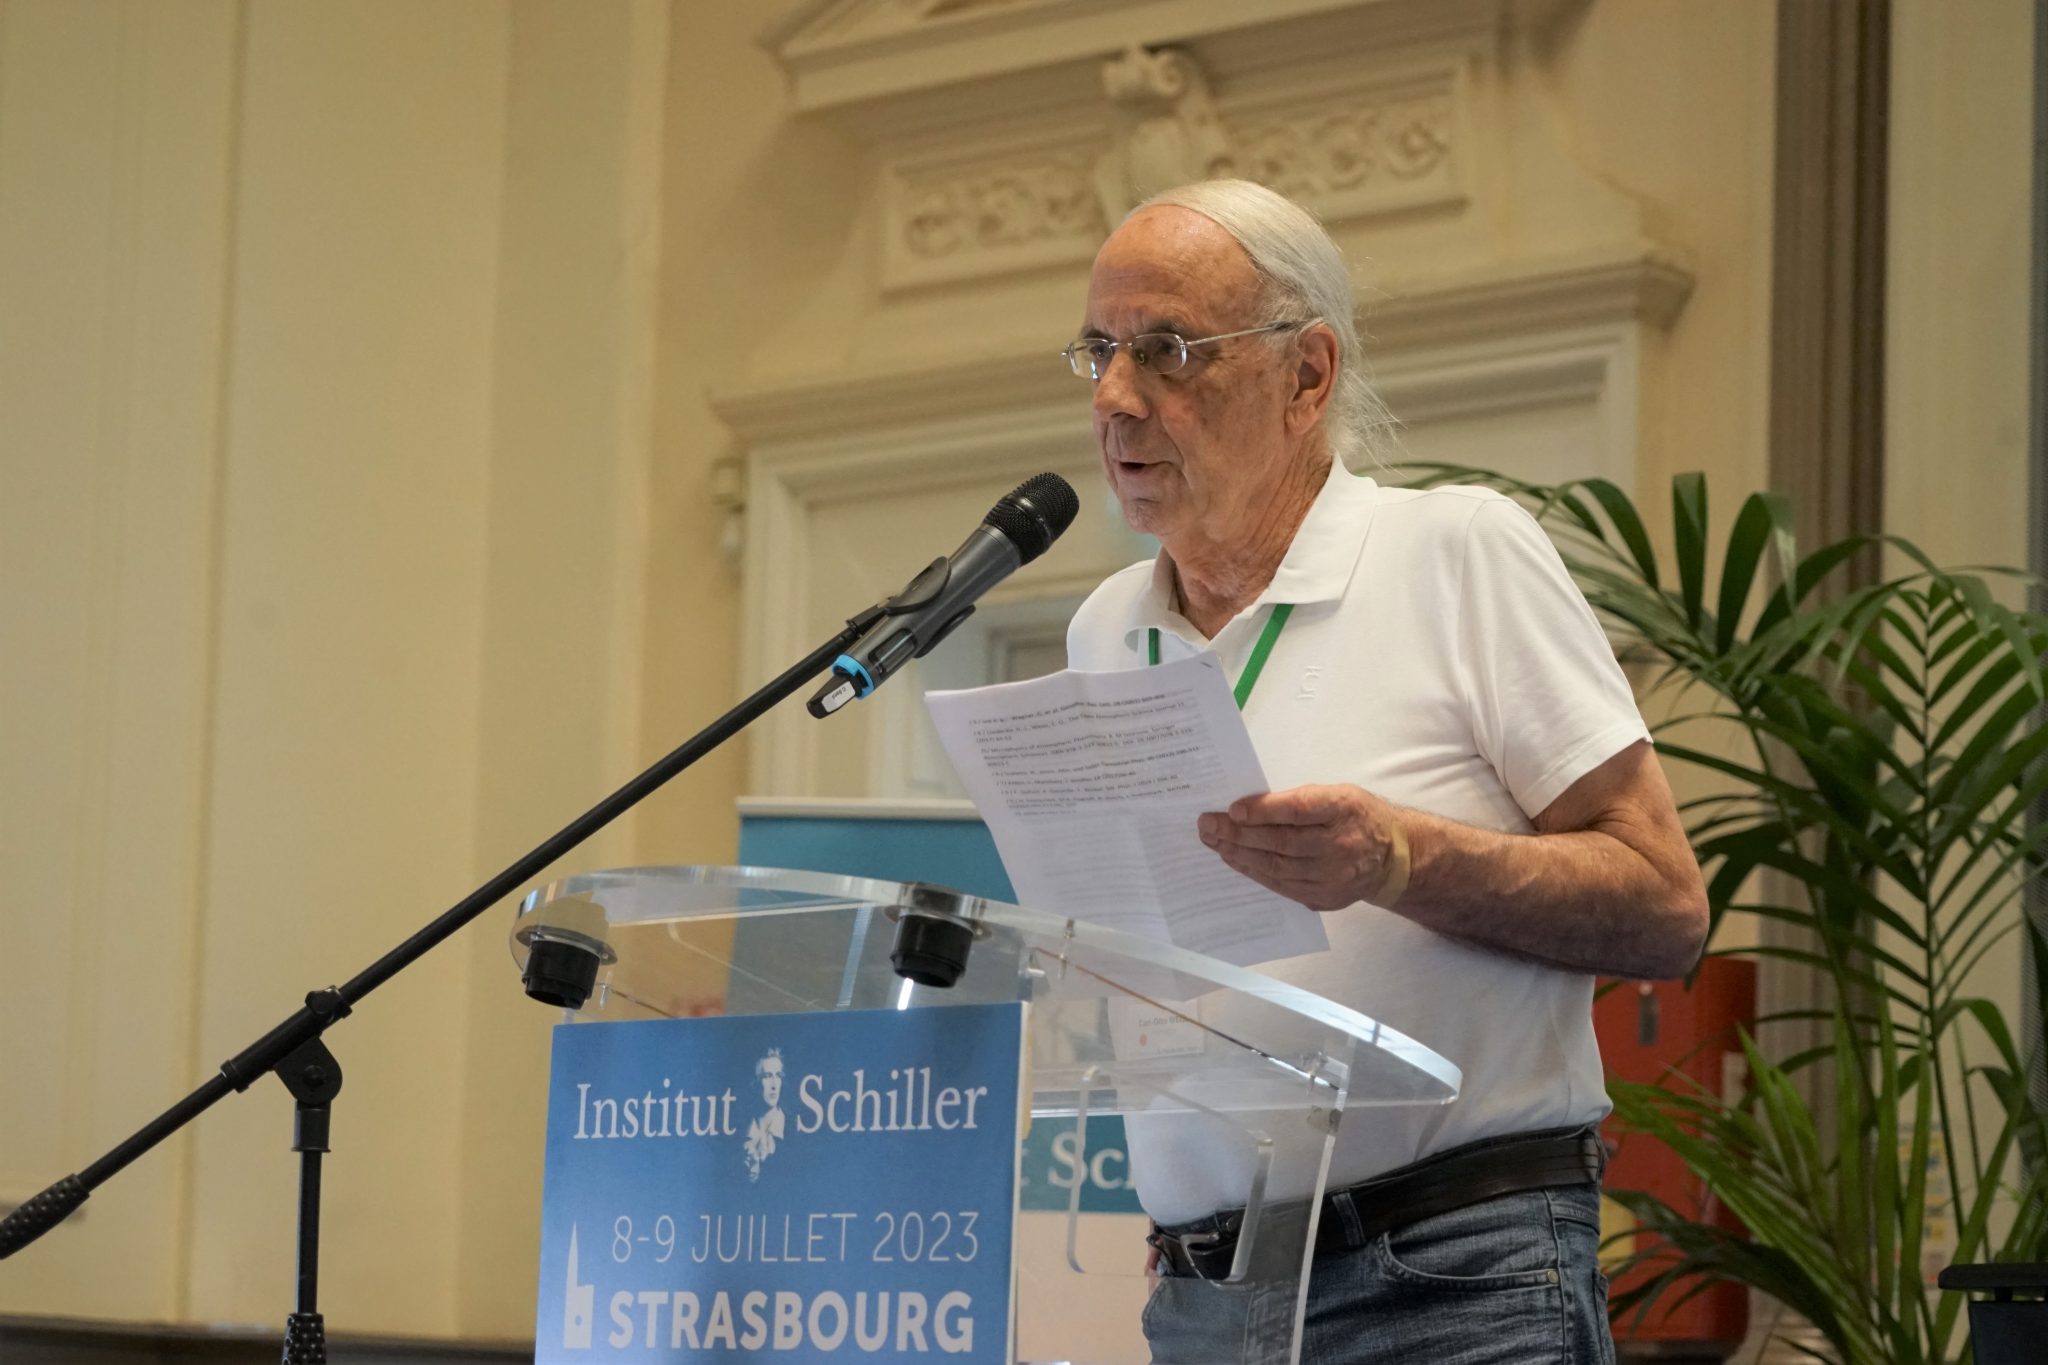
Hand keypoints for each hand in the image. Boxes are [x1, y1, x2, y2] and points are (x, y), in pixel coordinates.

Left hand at [1197, 784, 1408, 911]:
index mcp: (1345, 809)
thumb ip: (1300, 799)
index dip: (1263, 810)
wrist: (1394, 857)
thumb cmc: (1358, 816)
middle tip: (1207, 825)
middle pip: (1281, 842)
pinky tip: (1235, 860)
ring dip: (1239, 854)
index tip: (1232, 810)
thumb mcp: (1338, 794)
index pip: (1299, 810)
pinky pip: (1281, 886)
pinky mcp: (1324, 898)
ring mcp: (1333, 877)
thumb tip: (1248, 808)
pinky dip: (1254, 872)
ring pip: (1276, 867)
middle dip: (1238, 834)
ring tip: (1214, 842)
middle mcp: (1341, 845)